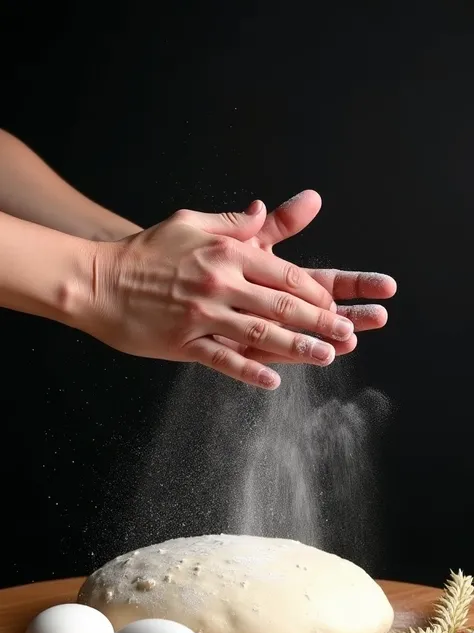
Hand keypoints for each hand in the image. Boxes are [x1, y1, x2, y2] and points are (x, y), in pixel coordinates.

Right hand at [86, 203, 354, 388]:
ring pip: (260, 334)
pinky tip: (273, 382)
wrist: (98, 280)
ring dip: (297, 346)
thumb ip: (234, 223)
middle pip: (281, 305)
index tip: (336, 304)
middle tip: (351, 332)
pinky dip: (250, 371)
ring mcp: (202, 315)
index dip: (315, 292)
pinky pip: (223, 360)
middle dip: (320, 320)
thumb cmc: (147, 251)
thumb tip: (265, 210)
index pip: (284, 274)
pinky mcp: (183, 343)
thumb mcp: (192, 224)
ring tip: (327, 356)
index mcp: (227, 254)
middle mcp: (219, 283)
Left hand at [217, 190, 396, 363]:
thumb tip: (312, 199)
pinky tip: (293, 368)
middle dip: (352, 315)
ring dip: (323, 340)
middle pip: (321, 314)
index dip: (358, 285)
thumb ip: (277, 226)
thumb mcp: (243, 241)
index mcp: (282, 283)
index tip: (385, 287)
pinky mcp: (232, 351)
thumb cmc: (203, 261)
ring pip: (296, 338)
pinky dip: (276, 362)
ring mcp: (256, 332)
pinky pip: (256, 358)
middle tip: (379, 317)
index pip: (329, 283)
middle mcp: (274, 310)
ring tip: (350, 340)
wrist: (160, 282)